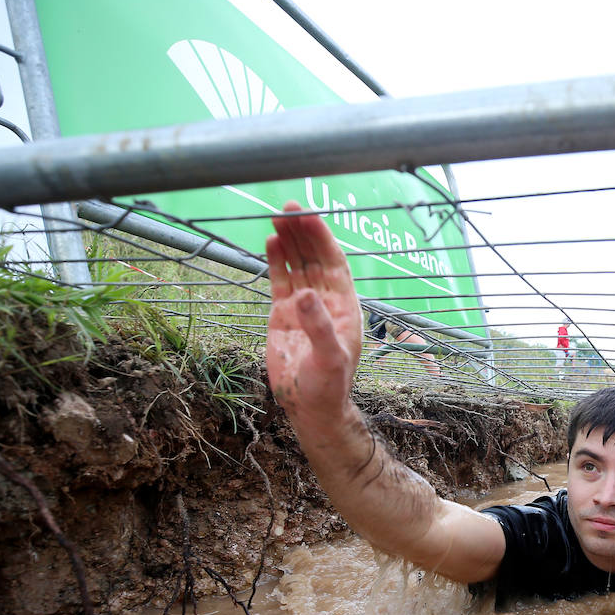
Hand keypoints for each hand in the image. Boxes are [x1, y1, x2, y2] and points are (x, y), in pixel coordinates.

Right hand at [265, 201, 363, 420]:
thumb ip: (318, 326)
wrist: (310, 407)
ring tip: (278, 217)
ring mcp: (304, 306)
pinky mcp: (284, 315)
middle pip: (315, 258)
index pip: (333, 263)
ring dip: (291, 241)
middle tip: (289, 207)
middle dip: (304, 232)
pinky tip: (271, 241)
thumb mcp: (328, 358)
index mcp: (343, 306)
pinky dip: (276, 261)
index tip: (308, 215)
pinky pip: (281, 281)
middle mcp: (325, 301)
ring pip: (298, 266)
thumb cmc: (328, 386)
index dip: (322, 238)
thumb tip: (305, 294)